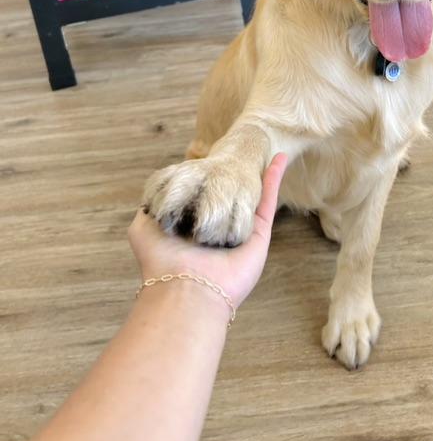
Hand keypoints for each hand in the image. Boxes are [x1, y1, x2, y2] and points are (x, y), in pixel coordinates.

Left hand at [128, 153, 286, 307]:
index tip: (209, 158)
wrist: (186, 290)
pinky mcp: (259, 233)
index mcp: (193, 226)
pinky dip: (275, 177)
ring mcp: (240, 229)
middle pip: (230, 194)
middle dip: (234, 176)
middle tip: (239, 153)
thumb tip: (155, 195)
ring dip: (259, 173)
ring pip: (252, 194)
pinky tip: (280, 157)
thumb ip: (150, 209)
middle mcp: (217, 227)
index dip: (206, 177)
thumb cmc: (162, 261)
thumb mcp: (144, 229)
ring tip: (263, 150)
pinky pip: (268, 200)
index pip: (203, 195)